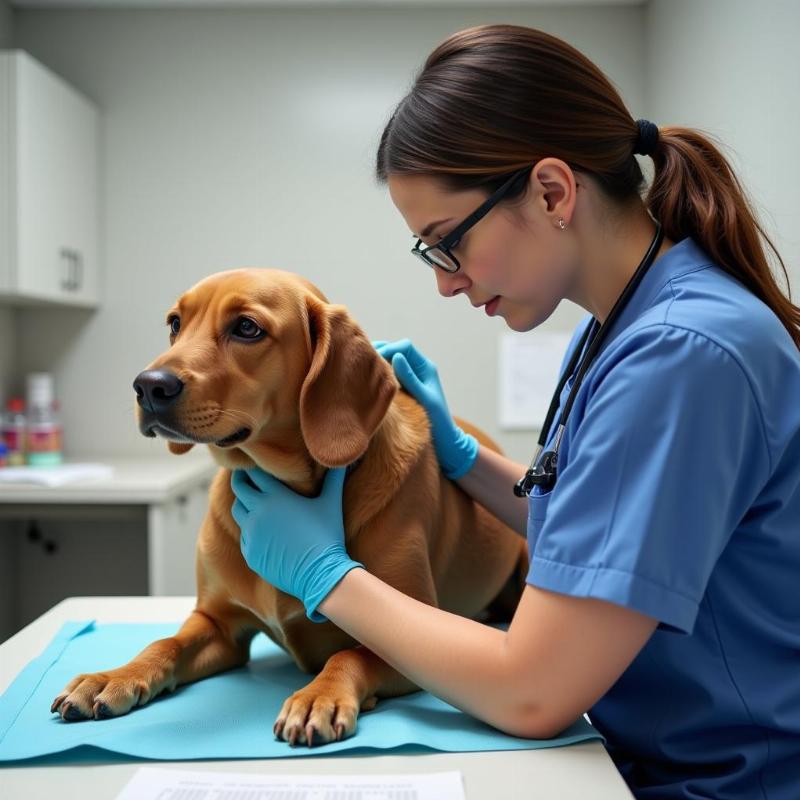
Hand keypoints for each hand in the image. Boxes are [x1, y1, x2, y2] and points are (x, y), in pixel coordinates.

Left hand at [231, 467, 362, 621]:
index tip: (256, 463)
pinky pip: (244, 535)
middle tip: (247, 476)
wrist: (320, 574)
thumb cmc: (327, 535)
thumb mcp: (331, 503)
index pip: (254, 473)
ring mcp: (251, 534)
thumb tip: (341, 461)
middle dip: (242, 480)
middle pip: (239, 489)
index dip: (254, 467)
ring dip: (244, 504)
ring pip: (238, 511)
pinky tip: (262, 530)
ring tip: (254, 501)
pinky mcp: (250, 553)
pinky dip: (250, 529)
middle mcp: (257, 512)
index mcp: (275, 496)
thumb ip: (334, 479)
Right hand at [372, 339, 477, 478]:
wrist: (444, 439)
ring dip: (379, 364)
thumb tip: (396, 356)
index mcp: (426, 367)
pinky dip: (379, 375)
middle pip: (396, 350)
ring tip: (363, 371)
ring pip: (391, 362)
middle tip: (363, 363)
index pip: (405, 347)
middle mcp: (418, 369)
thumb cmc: (438, 419)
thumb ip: (410, 378)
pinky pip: (390, 375)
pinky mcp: (404, 388)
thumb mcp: (424, 398)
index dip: (389, 349)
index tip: (375, 362)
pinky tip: (368, 382)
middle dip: (380, 353)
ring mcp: (410, 378)